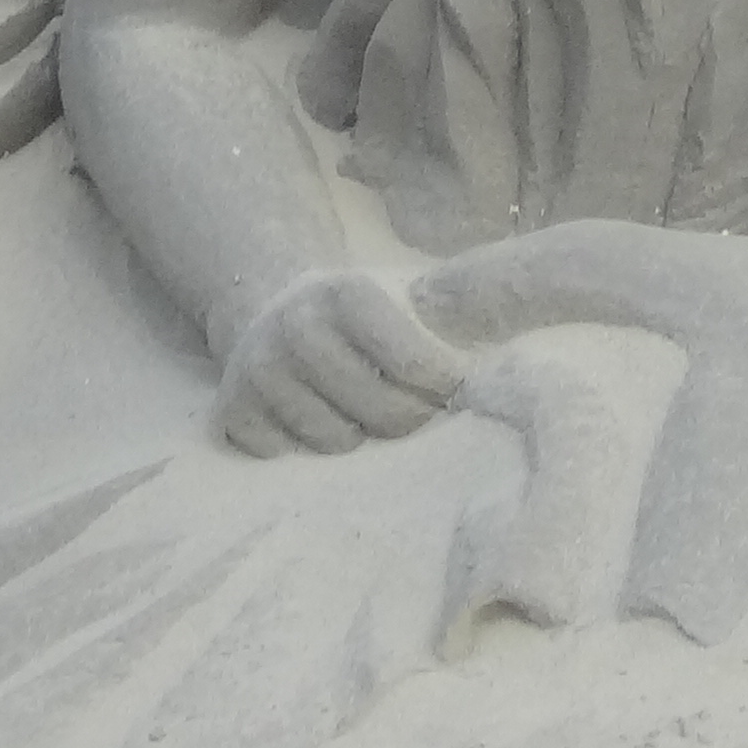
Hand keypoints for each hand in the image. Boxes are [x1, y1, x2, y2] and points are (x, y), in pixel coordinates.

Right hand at [213, 267, 465, 455]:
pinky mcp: (230, 409)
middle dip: (408, 420)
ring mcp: (258, 370)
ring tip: (358, 411)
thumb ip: (445, 316)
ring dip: (356, 435)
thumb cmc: (356, 313)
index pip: (412, 360)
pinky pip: (285, 455)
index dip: (443, 386)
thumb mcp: (397, 293)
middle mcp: (297, 326)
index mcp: (348, 293)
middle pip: (378, 412)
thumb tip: (516, 341)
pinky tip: (310, 418)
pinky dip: (303, 446)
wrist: (269, 306)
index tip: (454, 391)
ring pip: (335, 441)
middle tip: (416, 414)